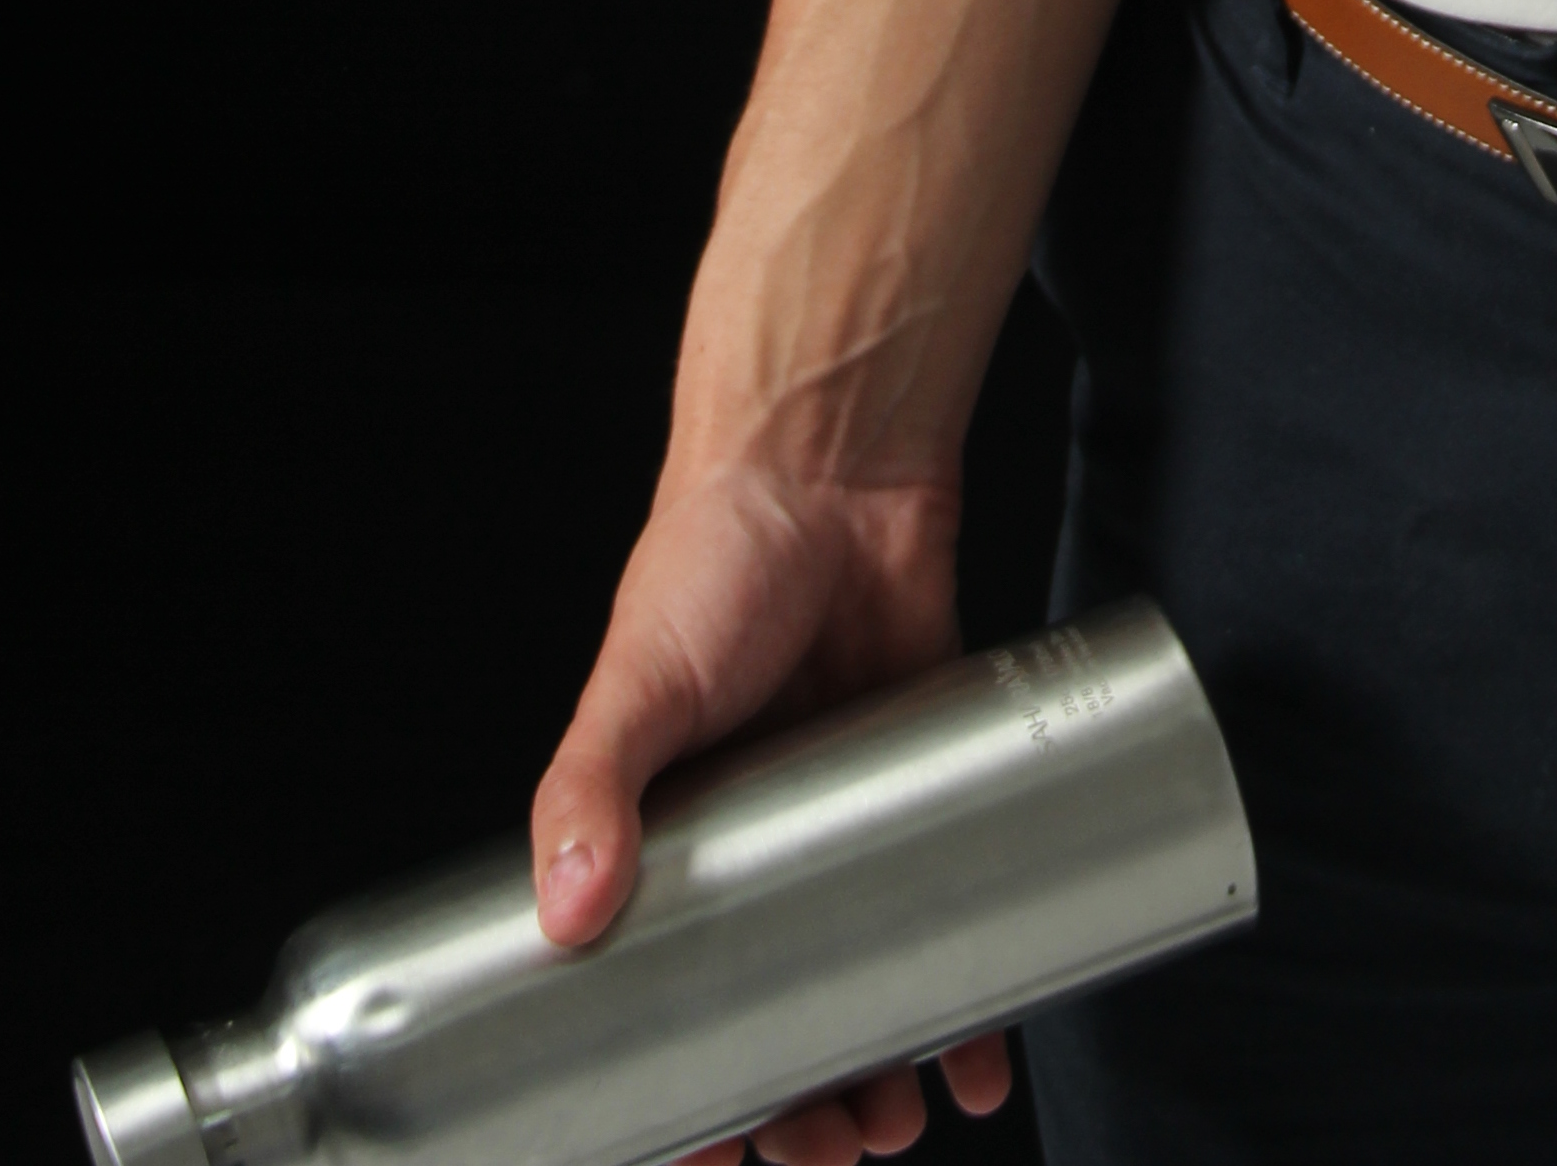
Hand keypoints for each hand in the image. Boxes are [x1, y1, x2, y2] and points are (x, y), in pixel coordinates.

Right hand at [531, 453, 1016, 1165]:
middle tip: (831, 1155)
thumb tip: (563, 914)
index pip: (662, 1001)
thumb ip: (592, 784)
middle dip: (800, 1103)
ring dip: (886, 1069)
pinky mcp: (929, 788)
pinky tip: (993, 1054)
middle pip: (777, 1015)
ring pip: (870, 985)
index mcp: (666, 845)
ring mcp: (848, 829)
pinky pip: (957, 913)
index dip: (686, 1091)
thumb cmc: (710, 557)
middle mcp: (757, 854)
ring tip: (900, 1125)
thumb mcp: (635, 679)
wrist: (835, 461)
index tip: (711, 1156)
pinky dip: (976, 993)